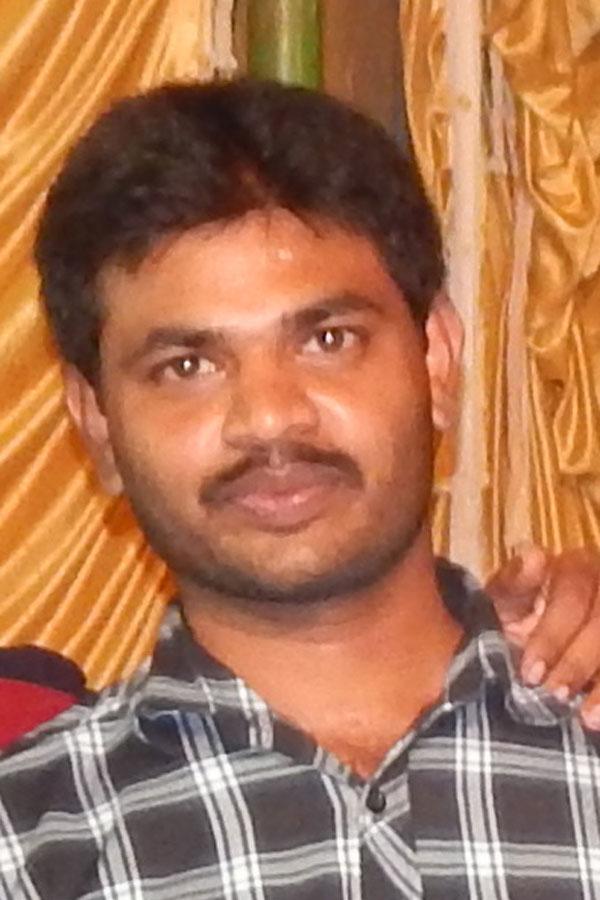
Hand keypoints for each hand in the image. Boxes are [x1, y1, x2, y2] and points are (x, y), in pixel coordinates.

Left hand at [486, 543, 599, 729]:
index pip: (572, 596)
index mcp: (575, 568)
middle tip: (554, 695)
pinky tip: (599, 719)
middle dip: (578, 663)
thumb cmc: (518, 618)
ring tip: (587, 718)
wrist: (534, 649)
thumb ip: (514, 582)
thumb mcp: (506, 602)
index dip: (553, 637)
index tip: (531, 673)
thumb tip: (534, 556)